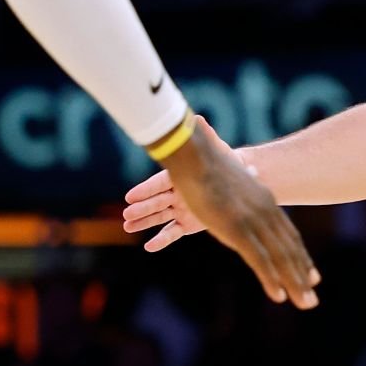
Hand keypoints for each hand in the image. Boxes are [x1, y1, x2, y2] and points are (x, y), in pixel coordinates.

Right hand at [123, 117, 238, 251]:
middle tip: (126, 215)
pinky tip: (149, 246)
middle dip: (141, 208)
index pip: (159, 184)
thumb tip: (198, 119)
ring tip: (127, 227)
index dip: (145, 191)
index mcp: (180, 176)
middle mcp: (177, 193)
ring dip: (144, 222)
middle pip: (156, 202)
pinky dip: (161, 239)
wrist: (239, 181)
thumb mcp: (217, 150)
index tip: (130, 196)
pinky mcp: (187, 224)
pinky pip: (172, 232)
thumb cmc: (225, 162)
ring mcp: (180, 209)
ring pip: (159, 217)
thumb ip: (206, 136)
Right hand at [141, 118, 320, 308]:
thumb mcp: (229, 178)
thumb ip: (240, 188)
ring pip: (280, 258)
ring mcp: (252, 221)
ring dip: (294, 283)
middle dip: (303, 274)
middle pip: (290, 248)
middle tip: (313, 296)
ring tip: (306, 303)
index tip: (311, 273)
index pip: (289, 234)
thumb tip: (247, 180)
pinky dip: (271, 279)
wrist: (195, 155)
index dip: (300, 256)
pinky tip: (279, 296)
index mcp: (264, 201)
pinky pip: (259, 260)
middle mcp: (265, 212)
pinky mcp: (237, 229)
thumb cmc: (205, 163)